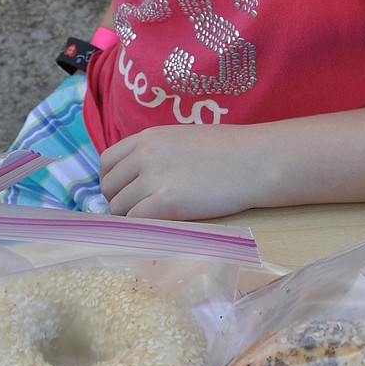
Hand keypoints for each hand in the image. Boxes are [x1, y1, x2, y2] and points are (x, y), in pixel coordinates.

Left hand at [100, 124, 274, 220]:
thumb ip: (157, 152)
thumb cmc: (230, 150)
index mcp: (149, 136)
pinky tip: (158, 228)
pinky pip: (136, 221)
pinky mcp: (167, 202)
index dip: (113, 181)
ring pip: (119, 208)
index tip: (125, 192)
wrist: (256, 160)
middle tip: (138, 213)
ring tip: (152, 222)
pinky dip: (141, 228)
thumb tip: (139, 176)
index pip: (107, 161)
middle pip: (109, 187)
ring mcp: (154, 178)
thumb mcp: (184, 138)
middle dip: (119, 202)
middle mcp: (145, 154)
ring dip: (130, 219)